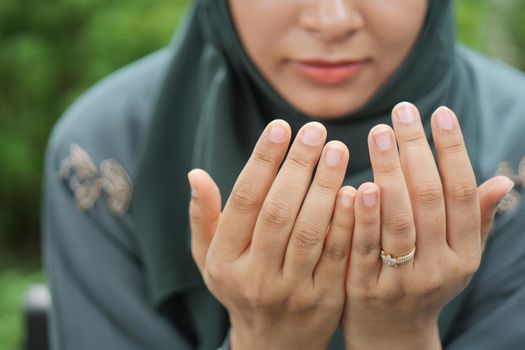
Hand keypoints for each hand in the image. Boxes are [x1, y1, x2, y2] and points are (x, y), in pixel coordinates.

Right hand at [188, 120, 354, 349]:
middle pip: (279, 211)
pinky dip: (347, 221)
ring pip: (310, 230)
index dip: (263, 161)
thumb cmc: (239, 288)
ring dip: (325, 186)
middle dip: (298, 166)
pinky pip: (338, 254)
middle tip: (316, 131)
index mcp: (225, 260)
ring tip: (337, 150)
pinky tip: (356, 190)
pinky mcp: (325, 299)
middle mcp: (256, 275)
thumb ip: (203, 218)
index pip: (244, 200)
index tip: (280, 127)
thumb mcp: (209, 259)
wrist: (273, 343)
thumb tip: (196, 174)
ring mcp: (291, 290)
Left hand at [342, 103, 514, 349]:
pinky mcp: (366, 289)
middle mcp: (439, 268)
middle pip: (429, 199)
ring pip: (399, 220)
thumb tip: (503, 183)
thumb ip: (475, 222)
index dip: (452, 151)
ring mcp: (402, 281)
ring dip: (390, 172)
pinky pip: (364, 248)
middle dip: (416, 150)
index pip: (462, 194)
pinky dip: (363, 215)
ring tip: (379, 132)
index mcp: (464, 254)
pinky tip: (356, 183)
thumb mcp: (456, 257)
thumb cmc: (424, 282)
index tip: (439, 113)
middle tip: (401, 111)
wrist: (391, 334)